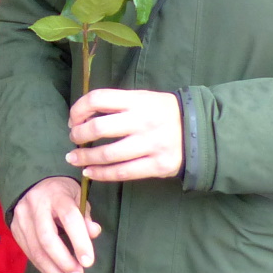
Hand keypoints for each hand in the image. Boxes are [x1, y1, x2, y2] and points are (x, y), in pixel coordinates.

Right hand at [10, 176, 99, 272]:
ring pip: (36, 252)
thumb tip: (94, 233)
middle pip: (47, 239)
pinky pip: (30, 255)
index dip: (79, 241)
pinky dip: (46, 270)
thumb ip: (85, 216)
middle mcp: (35, 207)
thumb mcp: (77, 196)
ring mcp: (22, 220)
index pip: (69, 218)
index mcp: (56, 195)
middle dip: (64, 262)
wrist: (30, 184)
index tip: (89, 262)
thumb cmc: (60, 192)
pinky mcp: (15, 232)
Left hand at [67, 88, 182, 181]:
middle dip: (78, 135)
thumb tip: (84, 115)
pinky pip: (122, 173)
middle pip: (98, 128)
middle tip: (73, 139)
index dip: (79, 109)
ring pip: (107, 154)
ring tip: (74, 158)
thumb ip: (119, 104)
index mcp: (137, 101)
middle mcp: (142, 121)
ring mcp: (150, 145)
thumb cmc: (164, 113)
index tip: (73, 119)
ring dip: (84, 157)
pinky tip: (89, 172)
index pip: (98, 99)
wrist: (199, 131)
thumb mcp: (144, 98)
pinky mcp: (156, 166)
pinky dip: (101, 174)